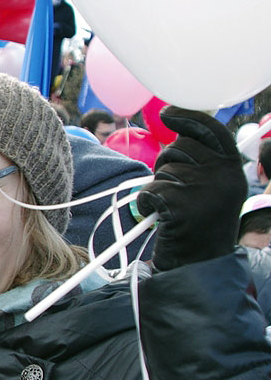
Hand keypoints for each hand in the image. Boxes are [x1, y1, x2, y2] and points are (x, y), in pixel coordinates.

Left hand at [136, 107, 247, 269]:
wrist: (199, 265)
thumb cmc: (198, 226)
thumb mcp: (212, 189)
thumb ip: (202, 162)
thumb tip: (178, 133)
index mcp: (233, 170)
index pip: (212, 131)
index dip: (189, 118)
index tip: (168, 114)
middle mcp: (224, 176)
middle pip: (179, 147)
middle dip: (166, 162)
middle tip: (174, 189)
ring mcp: (204, 189)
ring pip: (163, 169)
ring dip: (158, 186)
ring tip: (173, 208)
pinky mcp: (180, 204)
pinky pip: (149, 189)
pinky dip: (146, 202)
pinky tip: (160, 217)